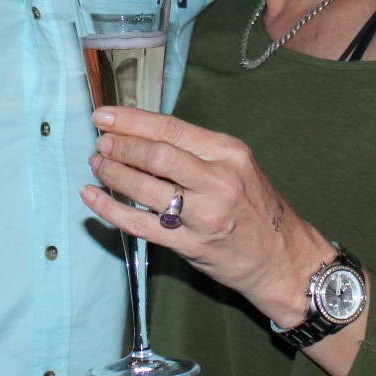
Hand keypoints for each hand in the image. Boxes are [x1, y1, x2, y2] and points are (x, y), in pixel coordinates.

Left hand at [80, 106, 331, 326]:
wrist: (283, 259)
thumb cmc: (256, 209)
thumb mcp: (238, 167)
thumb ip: (197, 152)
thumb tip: (143, 135)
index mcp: (229, 152)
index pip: (170, 128)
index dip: (131, 120)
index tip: (103, 116)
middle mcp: (218, 180)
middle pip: (156, 155)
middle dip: (120, 146)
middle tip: (100, 144)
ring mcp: (205, 214)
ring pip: (145, 188)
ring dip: (113, 174)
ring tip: (97, 165)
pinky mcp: (191, 244)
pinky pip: (140, 224)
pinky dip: (110, 209)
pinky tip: (92, 198)